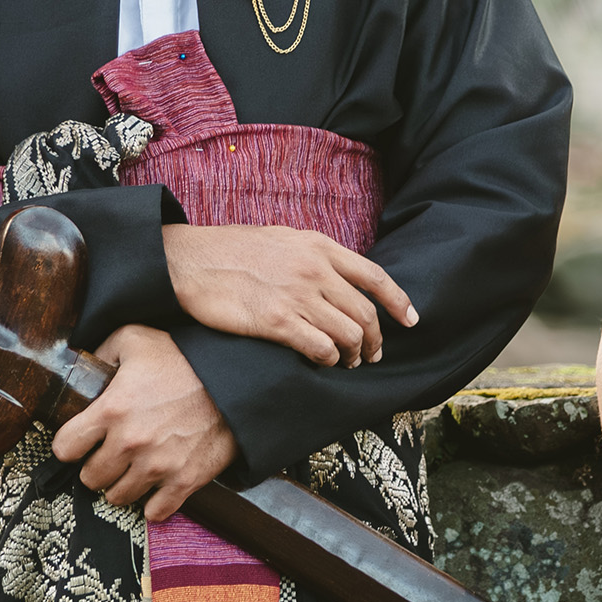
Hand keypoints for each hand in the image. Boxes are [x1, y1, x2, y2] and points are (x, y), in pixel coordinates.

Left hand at [51, 324, 238, 520]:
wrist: (237, 379)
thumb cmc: (185, 357)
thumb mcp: (136, 338)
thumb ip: (102, 351)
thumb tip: (85, 364)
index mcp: (111, 410)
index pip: (65, 447)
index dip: (70, 444)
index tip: (80, 442)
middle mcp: (130, 443)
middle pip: (90, 478)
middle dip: (96, 466)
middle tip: (109, 454)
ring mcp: (158, 466)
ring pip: (118, 497)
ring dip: (122, 484)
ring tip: (132, 469)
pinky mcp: (185, 481)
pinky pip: (155, 512)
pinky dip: (153, 503)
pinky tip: (156, 486)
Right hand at [163, 223, 415, 368]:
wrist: (189, 261)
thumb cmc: (231, 250)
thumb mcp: (281, 238)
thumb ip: (313, 255)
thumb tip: (337, 276)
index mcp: (319, 246)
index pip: (374, 277)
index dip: (398, 302)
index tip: (411, 320)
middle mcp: (315, 270)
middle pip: (365, 313)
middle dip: (375, 340)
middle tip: (372, 355)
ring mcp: (297, 296)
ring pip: (348, 335)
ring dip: (353, 355)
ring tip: (347, 363)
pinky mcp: (277, 322)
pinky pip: (321, 348)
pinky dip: (329, 360)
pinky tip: (324, 362)